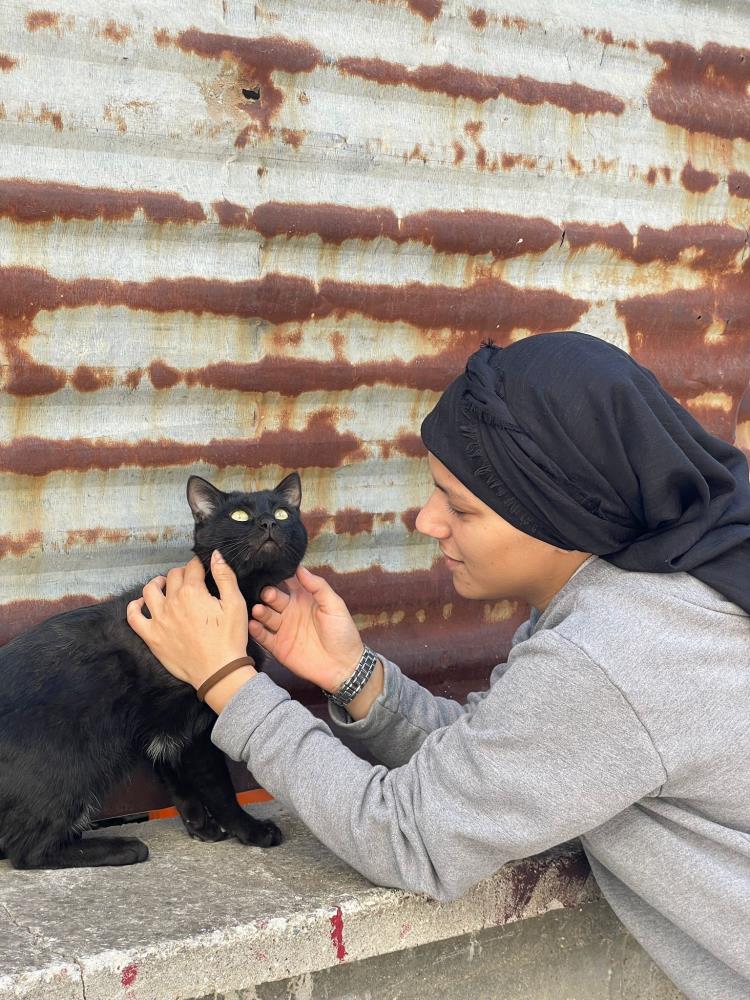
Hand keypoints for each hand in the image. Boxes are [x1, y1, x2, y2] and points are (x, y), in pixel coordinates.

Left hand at [126, 551, 251, 689]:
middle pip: (172, 576)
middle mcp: (172, 602)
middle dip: (182, 573)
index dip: (199, 565)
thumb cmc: (230, 638)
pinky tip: (141, 603)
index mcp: (193, 592)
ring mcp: (159, 619)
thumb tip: (215, 554)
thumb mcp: (235, 603)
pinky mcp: (151, 636)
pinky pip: (133, 617)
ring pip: (150, 590)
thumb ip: (225, 576)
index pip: (192, 567)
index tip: (202, 568)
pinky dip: (135, 606)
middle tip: (190, 579)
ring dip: (157, 583)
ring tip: (165, 585)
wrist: (218, 671)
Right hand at [250, 565, 364, 691]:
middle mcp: (291, 611)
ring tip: (258, 610)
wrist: (343, 666)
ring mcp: (283, 628)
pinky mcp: (278, 646)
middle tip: (267, 594)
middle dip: (268, 594)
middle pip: (274, 598)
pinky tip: (253, 625)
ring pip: (266, 616)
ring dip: (261, 611)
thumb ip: (318, 587)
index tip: (270, 567)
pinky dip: (256, 631)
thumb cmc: (343, 633)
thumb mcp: (334, 605)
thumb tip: (300, 568)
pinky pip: (263, 636)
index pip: (288, 582)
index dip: (280, 574)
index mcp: (304, 599)